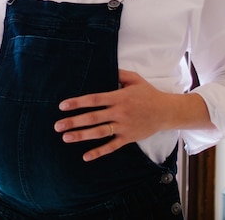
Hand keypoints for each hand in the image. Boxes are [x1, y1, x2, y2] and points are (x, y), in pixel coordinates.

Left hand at [53, 69, 174, 161]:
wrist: (166, 111)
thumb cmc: (148, 93)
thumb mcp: (135, 79)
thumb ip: (119, 73)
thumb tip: (105, 67)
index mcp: (118, 97)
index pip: (94, 100)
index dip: (78, 102)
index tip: (63, 106)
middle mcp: (119, 112)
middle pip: (93, 118)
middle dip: (74, 121)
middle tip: (57, 125)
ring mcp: (123, 127)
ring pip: (99, 132)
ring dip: (82, 135)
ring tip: (66, 137)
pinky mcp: (128, 138)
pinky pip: (111, 146)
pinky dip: (99, 152)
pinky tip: (85, 156)